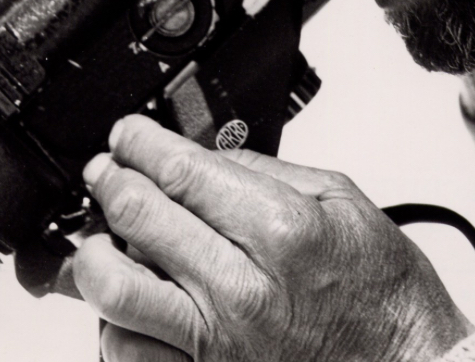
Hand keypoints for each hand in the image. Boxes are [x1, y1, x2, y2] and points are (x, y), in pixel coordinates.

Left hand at [74, 115, 473, 361]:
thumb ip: (266, 169)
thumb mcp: (339, 197)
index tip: (127, 134)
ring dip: (95, 252)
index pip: (180, 171)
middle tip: (105, 168)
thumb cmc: (379, 288)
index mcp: (279, 229)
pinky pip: (127, 352)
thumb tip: (204, 152)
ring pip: (115, 292)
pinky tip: (129, 294)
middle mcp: (242, 288)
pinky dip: (113, 318)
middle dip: (109, 180)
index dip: (139, 143)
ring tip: (101, 232)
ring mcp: (218, 343)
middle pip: (137, 218)